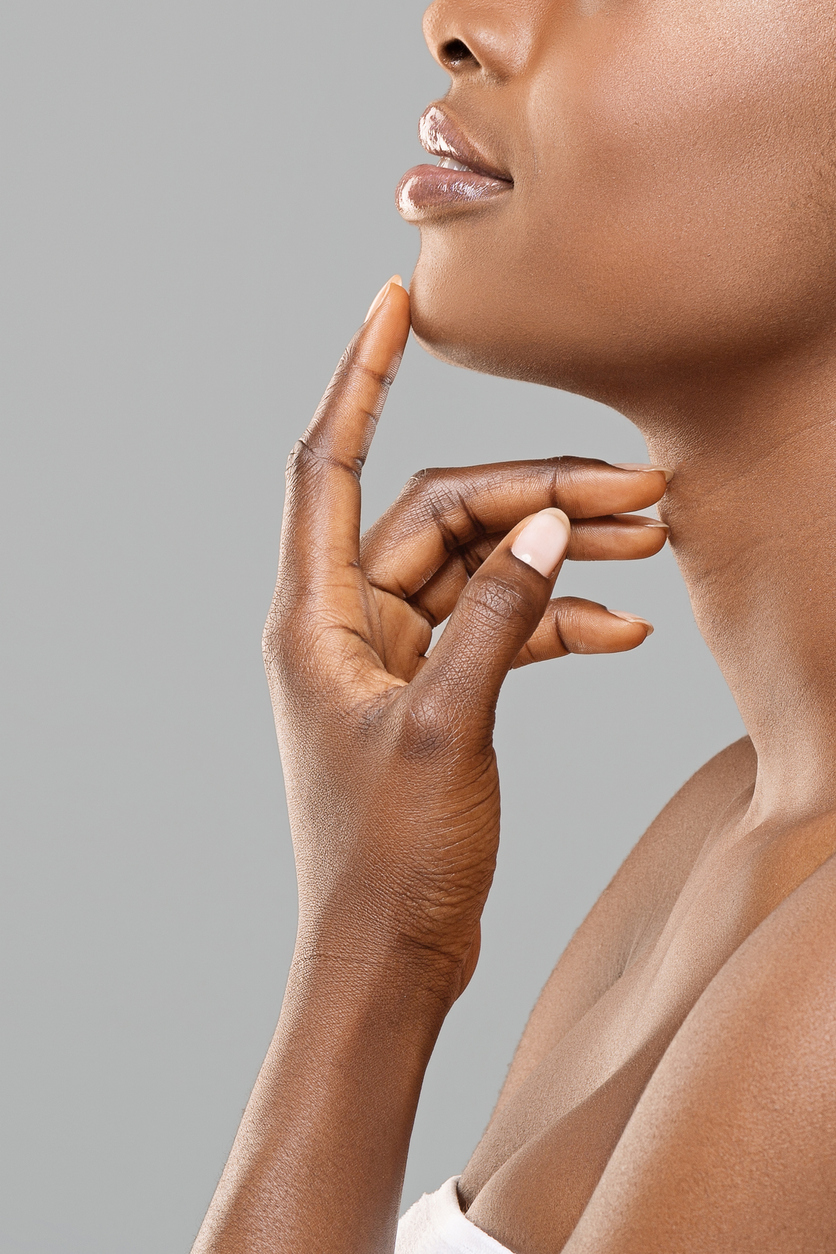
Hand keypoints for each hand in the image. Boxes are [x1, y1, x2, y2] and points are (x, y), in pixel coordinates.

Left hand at [263, 278, 669, 1003]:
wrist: (392, 955)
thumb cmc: (390, 859)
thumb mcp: (449, 729)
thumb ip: (496, 622)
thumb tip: (550, 531)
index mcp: (317, 617)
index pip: (329, 464)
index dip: (361, 379)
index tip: (391, 305)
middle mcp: (349, 622)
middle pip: (445, 516)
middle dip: (538, 494)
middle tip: (640, 485)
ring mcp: (397, 654)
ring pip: (483, 566)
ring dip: (561, 552)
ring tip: (652, 537)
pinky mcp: (438, 689)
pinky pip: (502, 627)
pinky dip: (558, 620)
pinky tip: (624, 630)